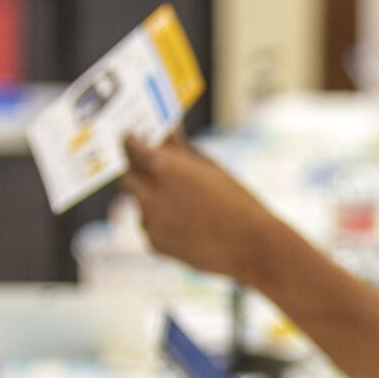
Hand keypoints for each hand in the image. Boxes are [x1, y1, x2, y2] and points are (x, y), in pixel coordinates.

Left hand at [122, 134, 283, 284]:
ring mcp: (149, 222)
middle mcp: (148, 194)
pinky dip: (162, 224)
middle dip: (138, 172)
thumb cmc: (236, 202)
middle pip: (127, 177)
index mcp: (162, 167)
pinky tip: (189, 226)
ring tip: (185, 206)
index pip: (128, 145)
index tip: (135, 140)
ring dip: (152, 200)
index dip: (131, 141)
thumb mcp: (210, 167)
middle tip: (155, 172)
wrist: (250, 247)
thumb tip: (167, 130)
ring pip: (139, 204)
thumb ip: (181, 149)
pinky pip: (151, 227)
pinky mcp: (154, 245)